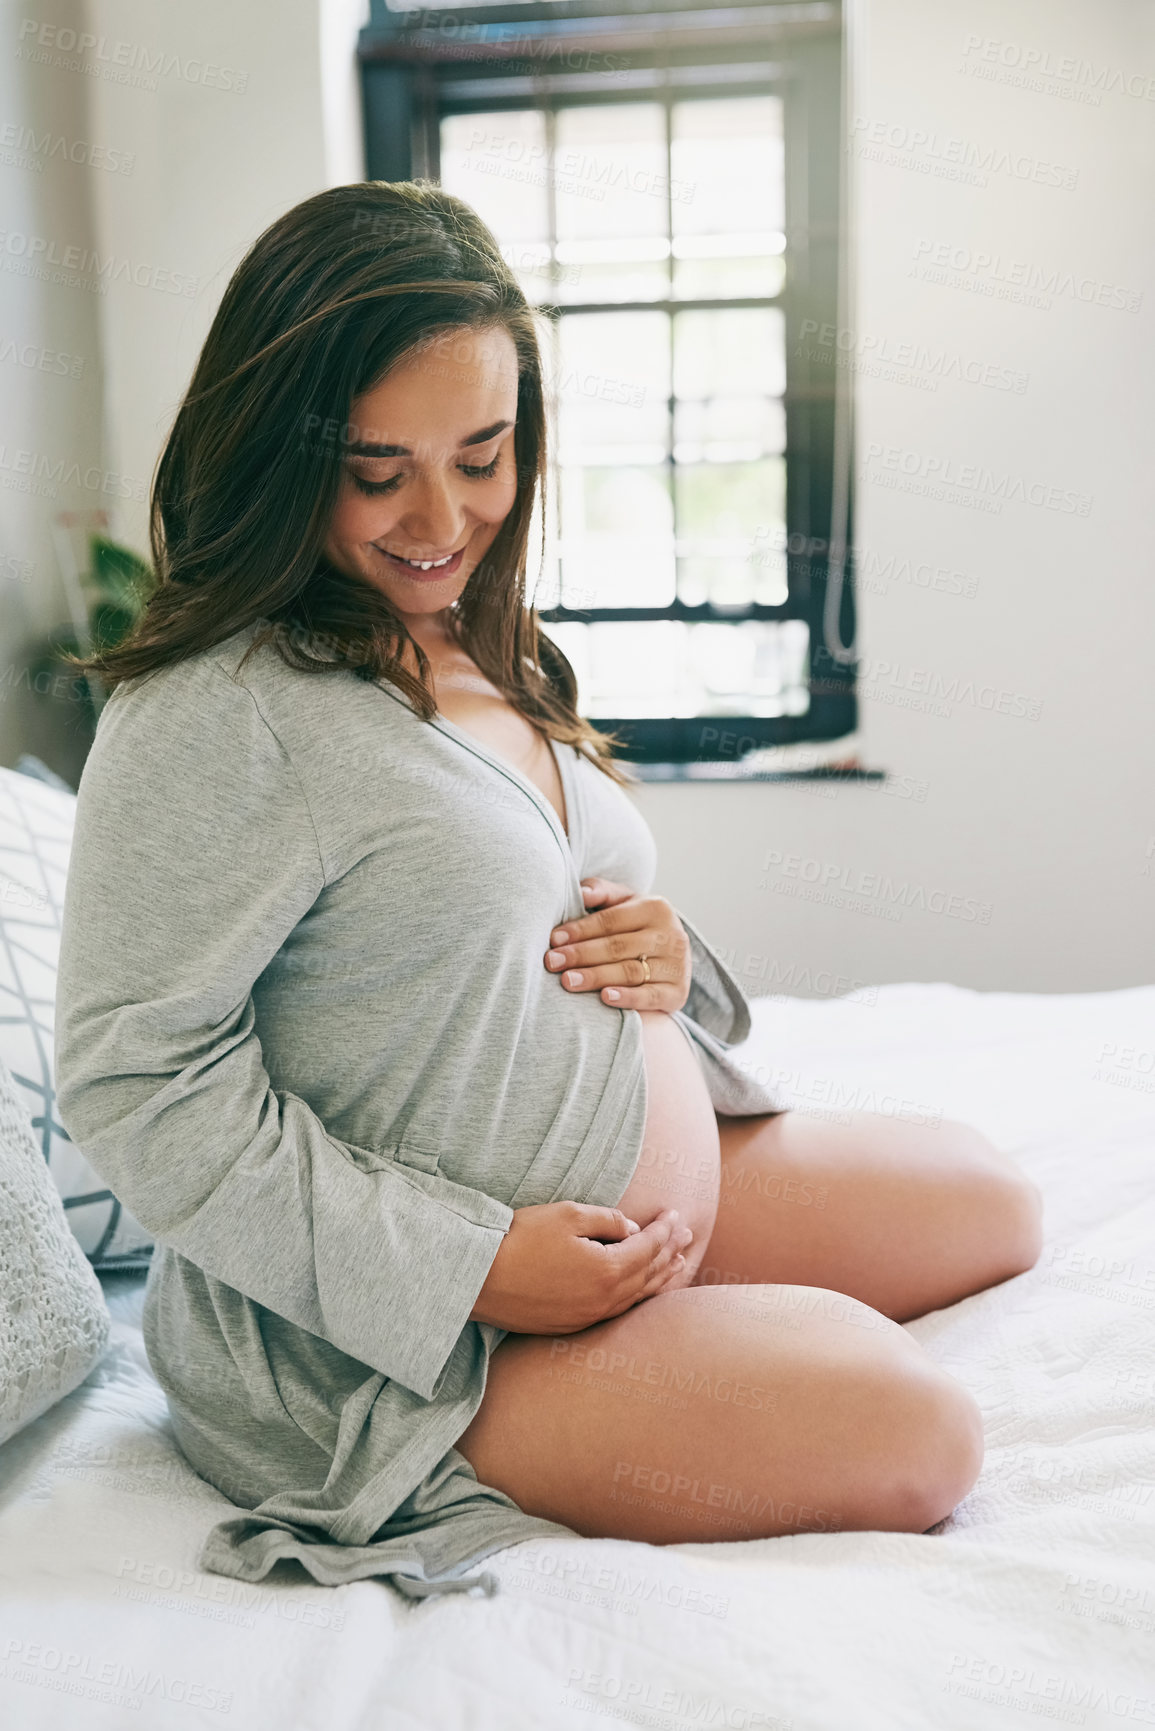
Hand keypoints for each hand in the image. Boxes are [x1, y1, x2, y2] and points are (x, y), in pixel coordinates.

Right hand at [468, 1202, 693, 1333]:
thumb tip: (631, 1229)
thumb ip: (607, 1219)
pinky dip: (637, 1295)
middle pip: (649, 1274)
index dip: (665, 1229)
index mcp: (608, 1271)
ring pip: (637, 1297)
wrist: (479, 1279)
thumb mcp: (568, 1215)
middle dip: (670, 1252)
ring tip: (677, 1265)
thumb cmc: (521, 1240)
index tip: (675, 1213)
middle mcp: (605, 1300)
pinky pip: (618, 1310)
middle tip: (686, 1235)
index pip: (648, 1247)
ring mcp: (589, 1317)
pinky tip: (640, 1290)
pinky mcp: (573, 1325)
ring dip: (659, 1278)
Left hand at [543, 878, 691, 1011]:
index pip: (611, 920)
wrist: (673, 958)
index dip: (581, 929)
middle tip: (552, 962)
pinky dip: (628, 998)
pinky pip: (650, 997)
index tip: (553, 939)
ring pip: (630, 972)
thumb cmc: (637, 927)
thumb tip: (581, 892)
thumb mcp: (625, 903)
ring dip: (596, 977)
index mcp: (656, 908)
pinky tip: (605, 998)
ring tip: (568, 981)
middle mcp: (671, 935)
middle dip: (581, 955)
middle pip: (618, 946)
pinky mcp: (678, 993)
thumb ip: (603, 892)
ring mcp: (677, 965)